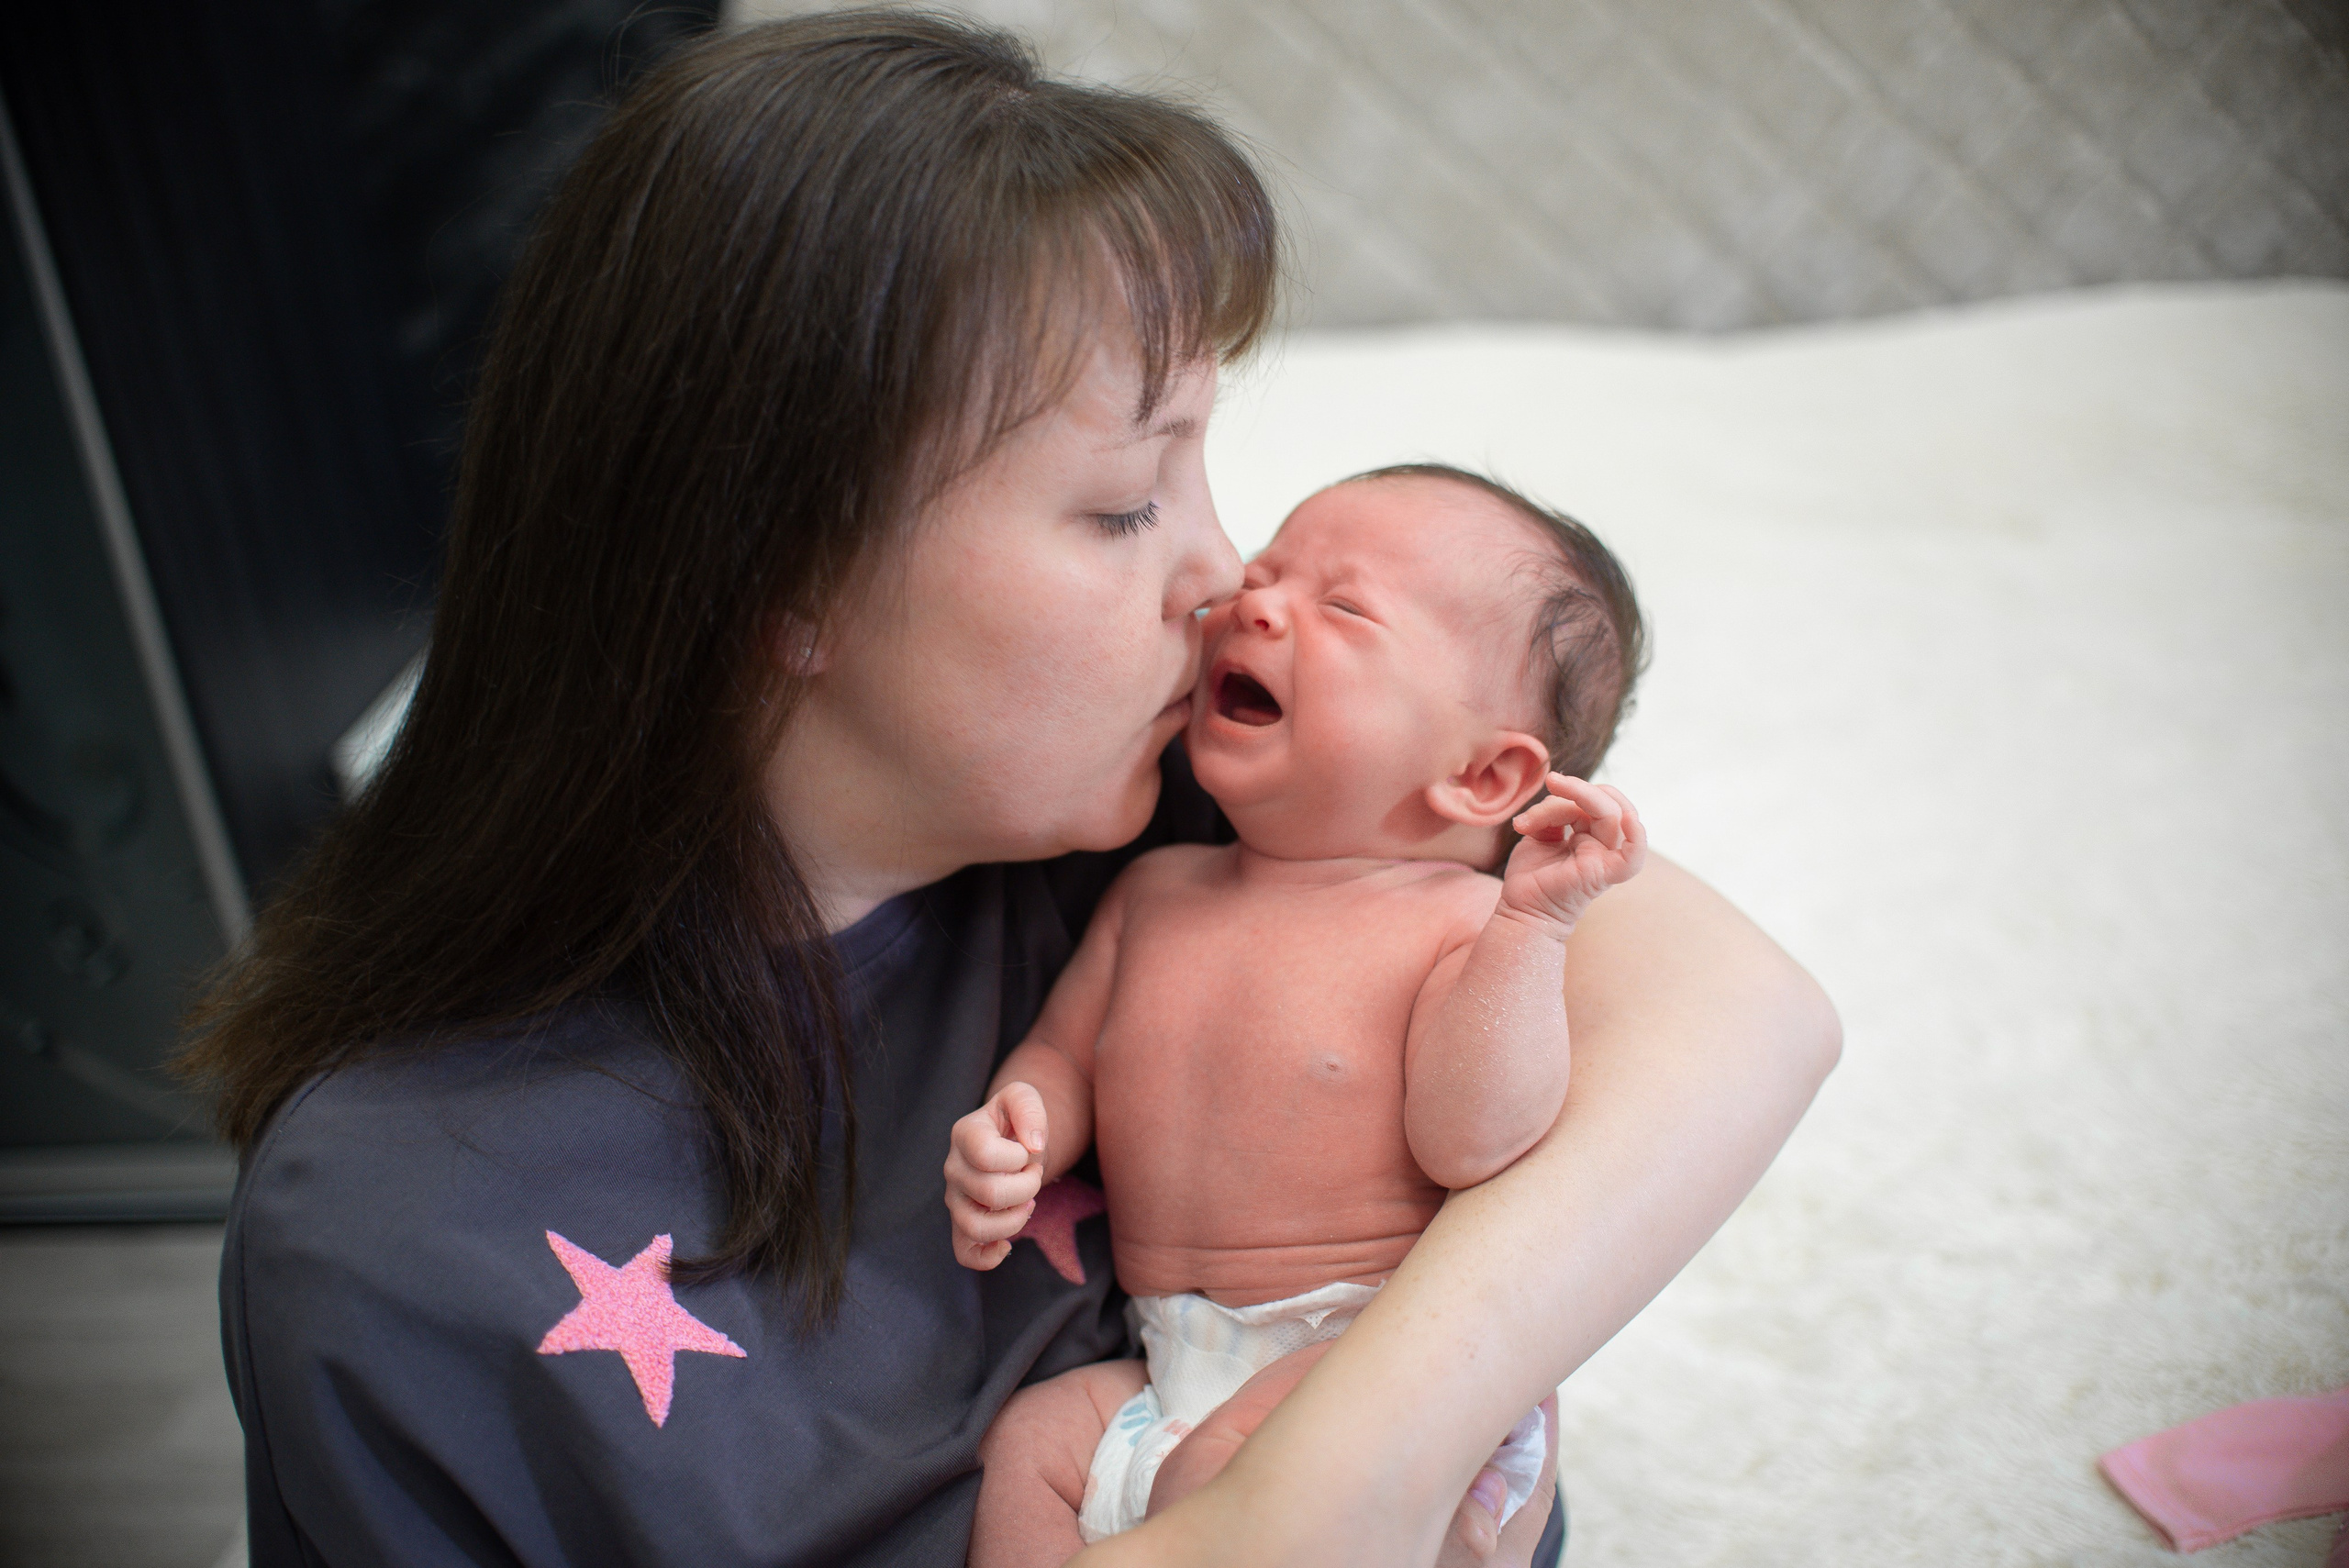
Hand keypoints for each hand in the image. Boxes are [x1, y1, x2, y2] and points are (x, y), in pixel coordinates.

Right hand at [944, 1082, 1047, 1269]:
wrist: (1011, 1142)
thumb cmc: (1016, 1121)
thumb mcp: (1024, 1097)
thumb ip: (1029, 1108)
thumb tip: (1032, 1145)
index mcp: (964, 1134)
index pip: (986, 1155)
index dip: (1018, 1158)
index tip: (1028, 1152)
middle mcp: (953, 1169)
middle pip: (989, 1193)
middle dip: (1028, 1186)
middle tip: (1034, 1174)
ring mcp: (955, 1200)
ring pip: (976, 1227)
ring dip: (1014, 1220)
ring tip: (1027, 1204)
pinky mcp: (962, 1225)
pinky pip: (965, 1254)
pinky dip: (989, 1257)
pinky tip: (1008, 1244)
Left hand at [1500, 773, 1645, 932]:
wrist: (1522, 909)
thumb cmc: (1532, 875)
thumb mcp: (1538, 832)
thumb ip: (1553, 812)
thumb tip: (1557, 794)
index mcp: (1591, 834)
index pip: (1593, 801)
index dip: (1573, 789)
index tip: (1549, 784)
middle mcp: (1603, 845)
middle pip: (1606, 804)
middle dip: (1579, 788)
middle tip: (1553, 780)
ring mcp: (1605, 859)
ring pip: (1611, 816)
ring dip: (1580, 797)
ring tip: (1551, 792)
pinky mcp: (1603, 875)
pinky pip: (1633, 858)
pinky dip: (1638, 838)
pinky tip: (1629, 820)